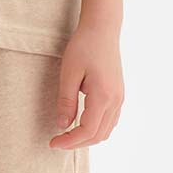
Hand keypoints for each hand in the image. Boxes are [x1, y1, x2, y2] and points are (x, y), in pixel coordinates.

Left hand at [49, 23, 123, 150]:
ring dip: (87, 138)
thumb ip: (66, 101)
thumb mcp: (69, 73)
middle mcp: (116, 100)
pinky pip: (110, 121)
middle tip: (57, 141)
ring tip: (67, 135)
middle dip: (77, 143)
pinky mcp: (118, 94)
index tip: (53, 143)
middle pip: (98, 135)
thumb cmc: (84, 46)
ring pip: (106, 130)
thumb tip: (62, 125)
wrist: (102, 29)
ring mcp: (119, 98)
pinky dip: (96, 129)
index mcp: (103, 95)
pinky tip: (81, 124)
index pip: (88, 130)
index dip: (70, 141)